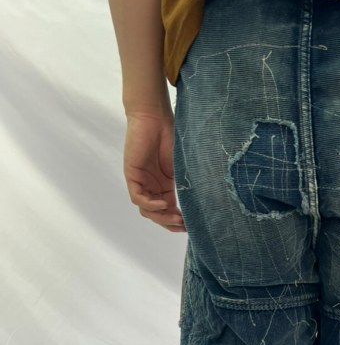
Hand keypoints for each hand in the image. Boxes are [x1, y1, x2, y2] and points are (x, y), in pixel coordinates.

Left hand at [123, 111, 185, 231]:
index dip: (177, 221)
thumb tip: (202, 203)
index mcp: (164, 186)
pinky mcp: (132, 175)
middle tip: (183, 226)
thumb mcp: (182, 166)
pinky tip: (163, 204)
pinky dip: (150, 204)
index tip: (190, 227)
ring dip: (161, 217)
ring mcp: (141, 182)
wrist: (155, 117)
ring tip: (176, 218)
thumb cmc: (171, 136)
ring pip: (147, 209)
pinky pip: (138, 197)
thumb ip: (187, 183)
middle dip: (169, 223)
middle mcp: (152, 187)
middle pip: (156, 214)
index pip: (168, 211)